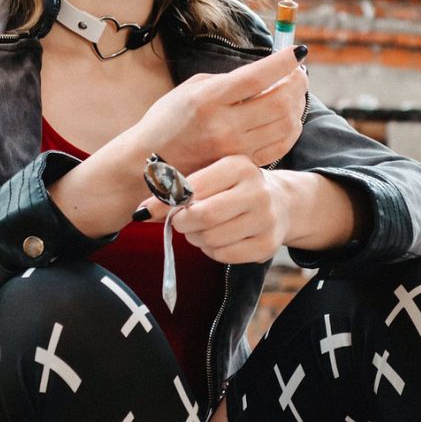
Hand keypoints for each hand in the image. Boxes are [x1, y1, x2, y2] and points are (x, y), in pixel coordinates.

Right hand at [133, 46, 307, 172]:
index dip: (283, 62)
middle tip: (299, 74)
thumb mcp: (192, 89)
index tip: (298, 52)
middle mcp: (223, 125)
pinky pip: (280, 146)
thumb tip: (265, 73)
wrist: (147, 164)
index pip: (257, 76)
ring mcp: (234, 149)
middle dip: (298, 83)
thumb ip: (228, 80)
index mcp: (208, 99)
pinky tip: (288, 117)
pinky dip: (292, 128)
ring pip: (286, 125)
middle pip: (279, 102)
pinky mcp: (240, 165)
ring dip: (297, 105)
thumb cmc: (168, 120)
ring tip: (295, 94)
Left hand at [149, 155, 290, 263]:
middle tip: (179, 220)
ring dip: (195, 237)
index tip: (148, 208)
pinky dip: (211, 250)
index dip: (166, 201)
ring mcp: (266, 219)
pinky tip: (217, 238)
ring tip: (201, 228)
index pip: (192, 187)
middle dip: (181, 222)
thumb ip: (177, 190)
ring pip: (210, 239)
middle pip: (203, 216)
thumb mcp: (211, 176)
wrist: (280, 202)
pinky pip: (222, 255)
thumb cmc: (232, 187)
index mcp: (239, 166)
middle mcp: (257, 191)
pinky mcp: (267, 245)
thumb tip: (140, 212)